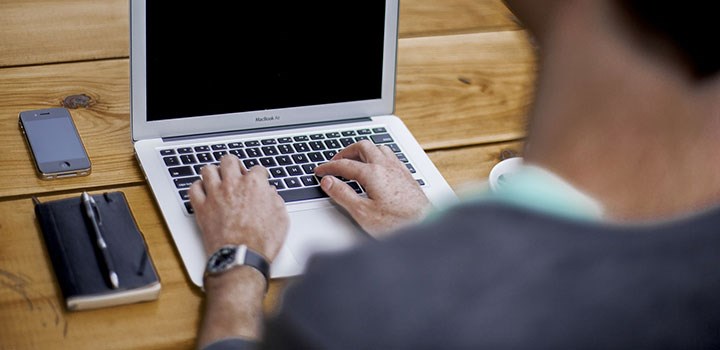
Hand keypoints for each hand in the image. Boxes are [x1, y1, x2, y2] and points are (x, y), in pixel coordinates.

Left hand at [189, 155, 287, 261]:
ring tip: (218, 180)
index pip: (257, 168)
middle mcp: (233, 185)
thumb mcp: (281, 218)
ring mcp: (215, 195)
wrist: (241, 257)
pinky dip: (198, 188)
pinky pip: (193, 189)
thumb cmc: (262, 241)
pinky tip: (204, 192)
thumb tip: (271, 194)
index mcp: (255, 184)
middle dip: (234, 165)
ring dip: (214, 173)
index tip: (259, 180)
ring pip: (208, 170)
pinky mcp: (202, 208)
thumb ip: (275, 200)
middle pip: (229, 160)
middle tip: (236, 173)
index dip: (259, 175)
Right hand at [314, 140, 430, 237]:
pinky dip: (377, 156)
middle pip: (362, 147)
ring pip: (378, 148)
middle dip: (346, 152)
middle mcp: (386, 166)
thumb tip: (328, 182)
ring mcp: (398, 169)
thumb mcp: (362, 212)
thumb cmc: (397, 223)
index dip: (329, 167)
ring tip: (354, 160)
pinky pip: (390, 156)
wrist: (426, 226)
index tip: (320, 171)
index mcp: (373, 173)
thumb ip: (343, 194)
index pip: (344, 164)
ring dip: (363, 151)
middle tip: (335, 161)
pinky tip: (377, 167)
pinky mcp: (406, 176)